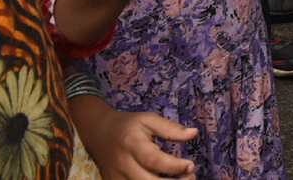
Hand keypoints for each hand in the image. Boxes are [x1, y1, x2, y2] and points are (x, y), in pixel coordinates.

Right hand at [74, 98, 196, 179]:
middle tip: (191, 176)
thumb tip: (194, 133)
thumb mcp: (148, 120)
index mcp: (131, 144)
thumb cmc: (127, 126)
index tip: (191, 165)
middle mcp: (123, 165)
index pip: (154, 160)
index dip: (175, 166)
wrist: (98, 134)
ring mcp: (117, 179)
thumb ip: (170, 128)